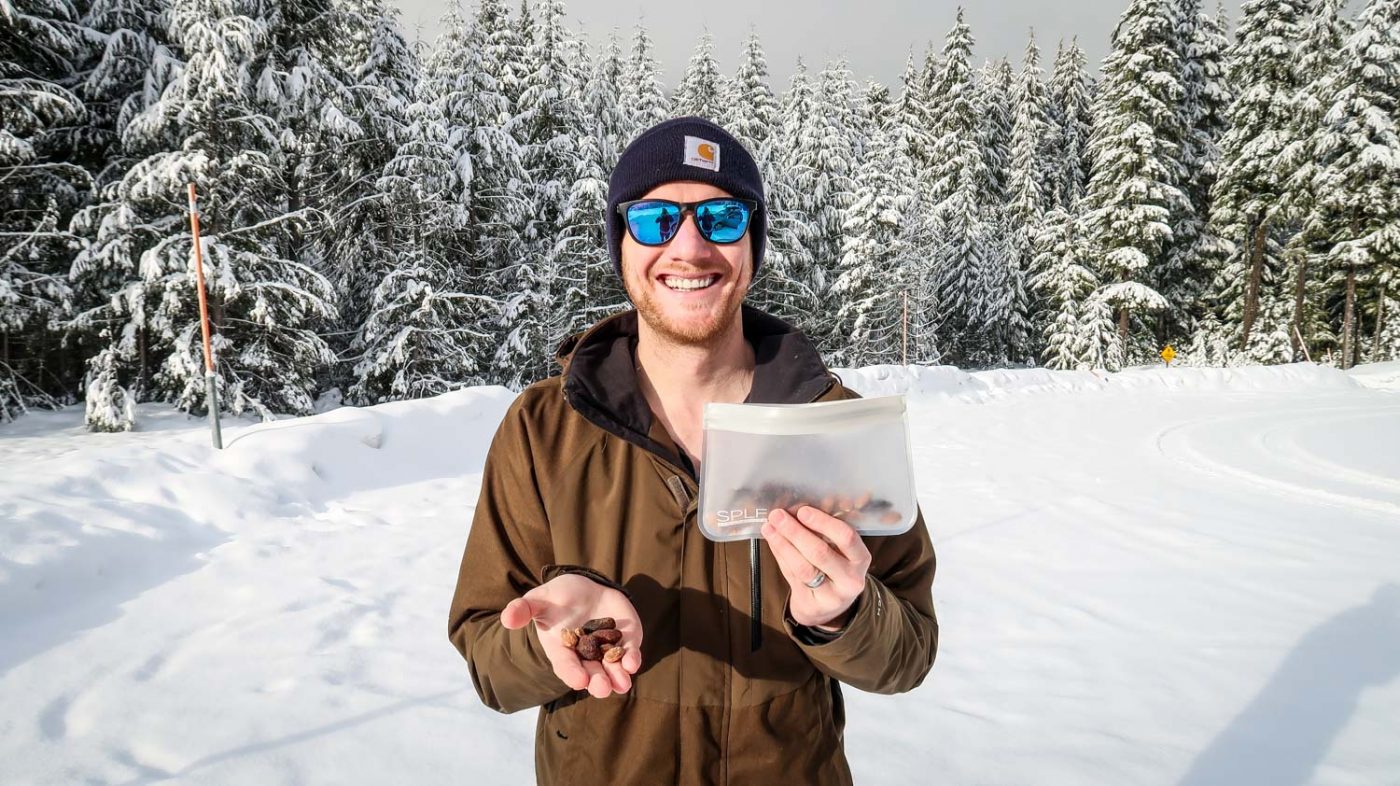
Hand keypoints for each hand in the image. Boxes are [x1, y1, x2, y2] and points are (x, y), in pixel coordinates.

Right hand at [500, 573, 643, 698]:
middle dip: (597, 682)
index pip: (567, 667)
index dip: (572, 674)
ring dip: (618, 677)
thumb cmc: (557, 598)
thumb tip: (506, 619)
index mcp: (563, 651)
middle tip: (602, 688)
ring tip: (622, 684)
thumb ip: (524, 609)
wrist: (584, 589)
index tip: (579, 681)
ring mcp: (607, 650)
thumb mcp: (539, 600)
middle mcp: (585, 656)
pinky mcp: (626, 640)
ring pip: (613, 669)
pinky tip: (633, 663)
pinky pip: (630, 653)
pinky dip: (632, 659)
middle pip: (592, 674)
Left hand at [761, 506, 871, 629]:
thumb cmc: (833, 569)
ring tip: (769, 527)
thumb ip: (822, 531)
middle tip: (778, 516)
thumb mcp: (838, 551)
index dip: (824, 523)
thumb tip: (798, 508)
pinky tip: (773, 541)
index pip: (847, 537)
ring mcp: (832, 595)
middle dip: (795, 532)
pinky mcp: (813, 604)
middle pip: (821, 553)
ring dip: (783, 544)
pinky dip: (780, 556)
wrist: (827, 607)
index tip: (803, 511)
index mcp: (860, 558)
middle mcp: (851, 579)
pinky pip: (793, 576)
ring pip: (803, 567)